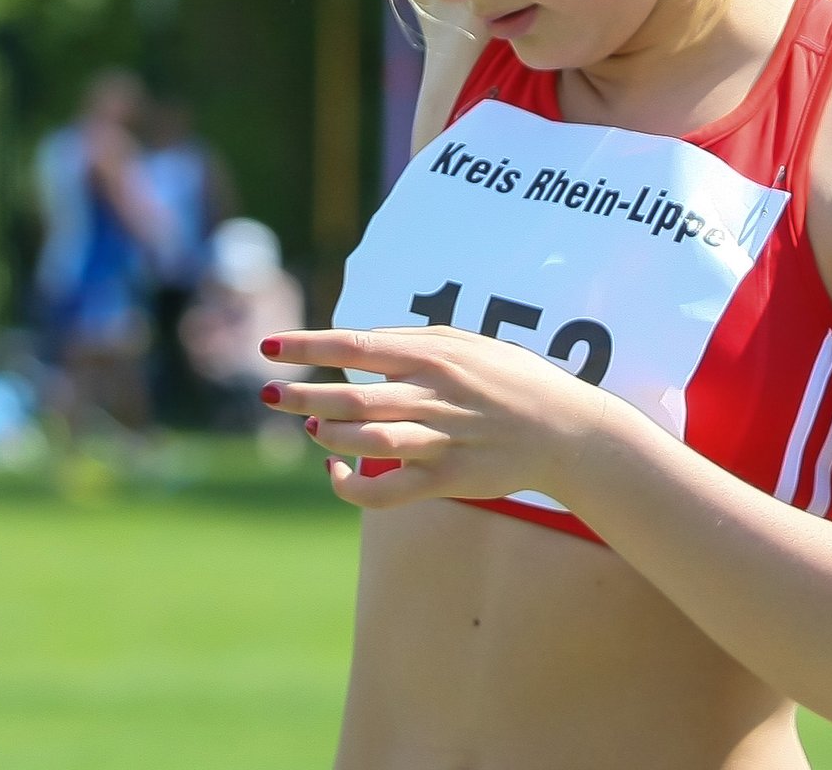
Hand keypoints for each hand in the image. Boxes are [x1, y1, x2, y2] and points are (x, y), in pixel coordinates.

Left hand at [258, 325, 609, 508]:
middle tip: (267, 394)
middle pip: (350, 396)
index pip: (356, 345)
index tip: (270, 348)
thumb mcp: (467, 343)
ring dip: (328, 435)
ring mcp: (439, 438)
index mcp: (434, 354)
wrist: (564, 429)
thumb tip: (361, 343)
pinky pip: (386, 489)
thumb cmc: (511, 377)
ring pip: (365, 440)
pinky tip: (336, 471)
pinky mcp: (446, 478)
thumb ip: (414, 343)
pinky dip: (351, 485)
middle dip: (302, 395)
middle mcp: (432, 394)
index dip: (309, 347)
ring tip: (313, 428)